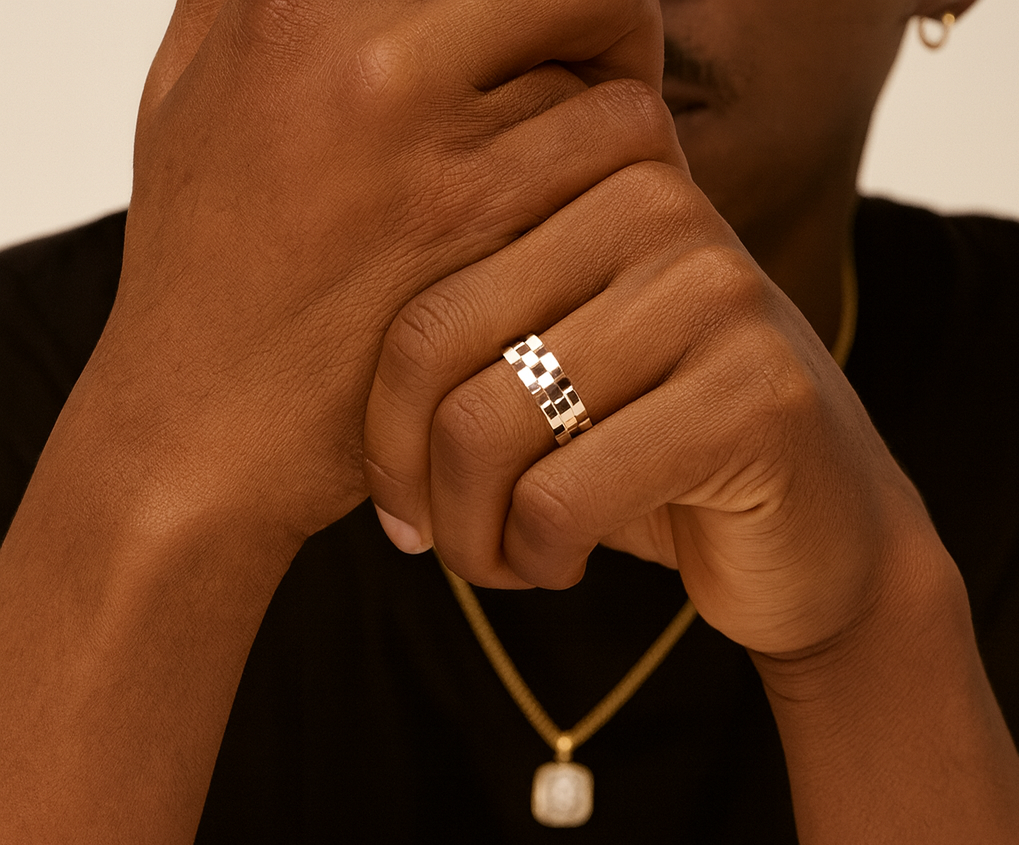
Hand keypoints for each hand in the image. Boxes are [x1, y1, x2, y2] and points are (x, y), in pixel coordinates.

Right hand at [79, 0, 674, 542]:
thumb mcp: (196, 94)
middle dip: (610, 43)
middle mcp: (360, 53)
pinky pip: (613, 183)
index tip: (554, 43)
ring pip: (613, 96)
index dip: (550, 3)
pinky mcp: (473, 241)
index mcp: (292, 2)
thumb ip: (270, 4)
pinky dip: (616, 214)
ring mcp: (423, 149)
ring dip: (618, 146)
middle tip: (596, 102)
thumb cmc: (206, 273)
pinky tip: (575, 255)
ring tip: (582, 199)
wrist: (203, 425)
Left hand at [363, 160, 940, 658]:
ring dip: (472, 534)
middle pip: (438, 351)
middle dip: (417, 483)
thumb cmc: (658, 461)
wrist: (820, 538)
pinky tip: (561, 568)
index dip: (379, 422)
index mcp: (594, 181)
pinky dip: (535, 558)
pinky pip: (564, 495)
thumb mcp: (553, 383)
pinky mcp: (756, 398)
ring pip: (489, 426)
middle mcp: (659, 209)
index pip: (416, 292)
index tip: (397, 500)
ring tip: (503, 562)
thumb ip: (471, 346)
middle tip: (437, 546)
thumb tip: (319, 380)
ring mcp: (717, 295)